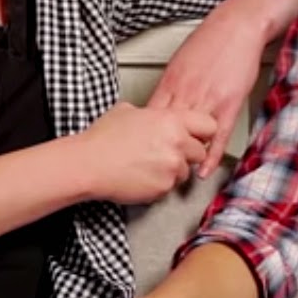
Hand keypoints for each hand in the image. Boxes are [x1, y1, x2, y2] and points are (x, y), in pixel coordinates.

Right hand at [79, 102, 216, 204]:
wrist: (89, 164)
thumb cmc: (103, 138)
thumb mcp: (128, 111)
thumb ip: (151, 114)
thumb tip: (154, 117)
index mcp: (171, 120)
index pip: (209, 125)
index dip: (202, 132)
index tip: (197, 137)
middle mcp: (177, 142)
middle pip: (200, 152)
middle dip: (187, 154)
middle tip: (168, 154)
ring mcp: (172, 167)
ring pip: (186, 172)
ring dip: (173, 170)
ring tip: (149, 166)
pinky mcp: (164, 187)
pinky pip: (170, 187)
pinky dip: (160, 184)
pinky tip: (142, 176)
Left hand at [146, 11, 267, 176]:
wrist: (237, 27)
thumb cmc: (210, 41)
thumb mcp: (179, 61)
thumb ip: (169, 84)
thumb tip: (158, 102)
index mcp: (170, 83)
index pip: (150, 117)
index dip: (143, 137)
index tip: (137, 151)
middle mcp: (185, 94)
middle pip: (166, 131)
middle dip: (158, 151)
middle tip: (150, 170)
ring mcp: (207, 101)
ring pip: (189, 137)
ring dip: (182, 157)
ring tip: (175, 175)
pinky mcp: (228, 106)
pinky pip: (216, 138)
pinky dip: (209, 157)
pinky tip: (203, 171)